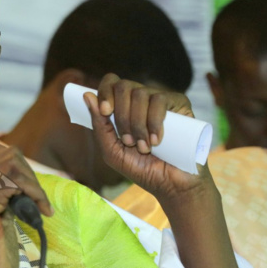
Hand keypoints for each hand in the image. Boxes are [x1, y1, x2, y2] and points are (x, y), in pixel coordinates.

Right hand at [0, 137, 52, 267]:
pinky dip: (34, 193)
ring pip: (10, 161)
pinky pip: (13, 180)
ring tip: (40, 205)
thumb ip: (5, 191)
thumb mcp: (1, 212)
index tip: (28, 186)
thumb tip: (24, 174)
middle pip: (4, 151)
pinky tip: (41, 212)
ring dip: (33, 182)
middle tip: (37, 199)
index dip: (14, 160)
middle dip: (29, 172)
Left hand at [83, 73, 214, 203]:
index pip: (111, 83)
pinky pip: (160, 100)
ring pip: (140, 93)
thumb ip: (99, 126)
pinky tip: (157, 140)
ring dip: (137, 124)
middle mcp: (142, 100)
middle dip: (121, 115)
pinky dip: (154, 121)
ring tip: (144, 147)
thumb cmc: (142, 169)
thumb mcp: (112, 152)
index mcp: (124, 108)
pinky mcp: (180, 104)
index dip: (105, 91)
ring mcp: (161, 101)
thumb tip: (87, 94)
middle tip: (128, 141)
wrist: (172, 184)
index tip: (105, 111)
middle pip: (124, 86)